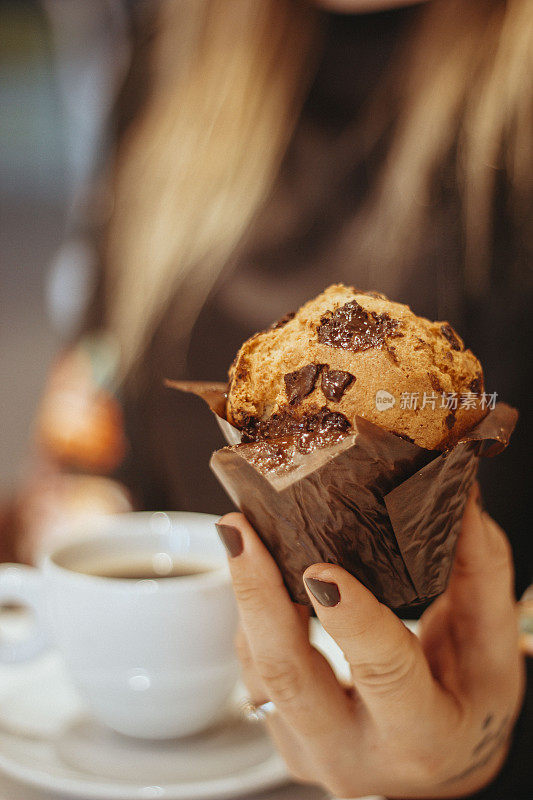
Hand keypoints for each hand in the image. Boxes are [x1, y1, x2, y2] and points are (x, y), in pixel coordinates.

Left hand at [216, 486, 523, 797]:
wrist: (441, 761)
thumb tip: (461, 494)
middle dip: (260, 597)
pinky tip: (255, 565)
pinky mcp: (282, 731)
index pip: (383, 675)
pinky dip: (254, 614)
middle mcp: (355, 754)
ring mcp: (309, 748)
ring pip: (260, 671)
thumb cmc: (470, 703)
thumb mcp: (491, 648)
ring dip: (247, 596)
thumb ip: (481, 573)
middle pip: (290, 678)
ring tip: (238, 530)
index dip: (353, 620)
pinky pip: (255, 670)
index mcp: (422, 739)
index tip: (322, 567)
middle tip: (241, 530)